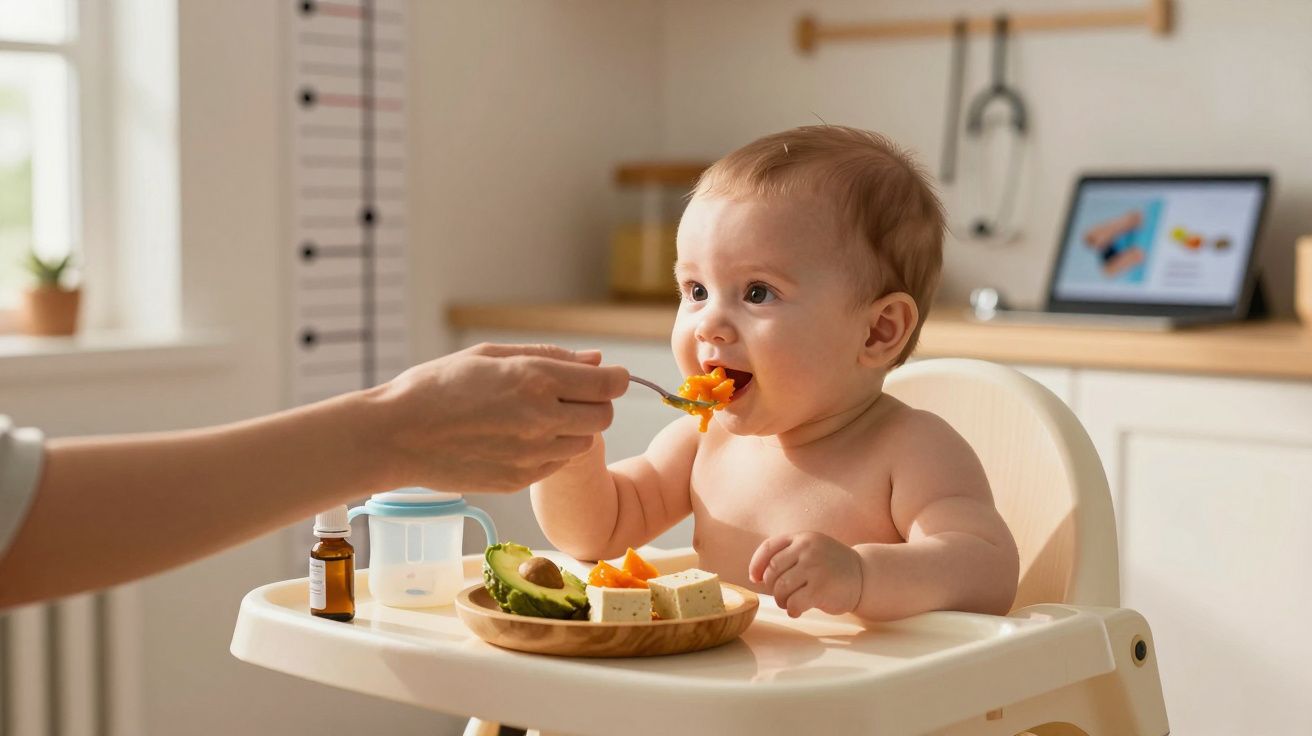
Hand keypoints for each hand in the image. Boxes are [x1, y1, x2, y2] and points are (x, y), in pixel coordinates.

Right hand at [372, 343, 628, 491]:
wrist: (397, 436)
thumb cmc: (438, 386)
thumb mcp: (491, 355)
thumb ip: (549, 357)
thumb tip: (596, 361)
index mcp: (535, 380)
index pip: (608, 384)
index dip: (616, 378)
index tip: (609, 376)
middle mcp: (541, 419)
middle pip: (603, 416)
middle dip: (596, 403)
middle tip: (571, 395)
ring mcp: (532, 455)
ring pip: (583, 443)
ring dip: (573, 429)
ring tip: (536, 416)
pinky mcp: (520, 480)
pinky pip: (556, 463)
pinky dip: (551, 450)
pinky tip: (519, 437)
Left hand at [748, 531, 862, 617]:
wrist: (864, 576)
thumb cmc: (831, 567)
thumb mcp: (811, 549)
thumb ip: (788, 554)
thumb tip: (757, 575)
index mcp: (802, 538)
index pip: (768, 548)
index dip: (756, 565)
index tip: (754, 578)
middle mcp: (807, 549)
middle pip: (772, 571)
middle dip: (771, 587)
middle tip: (781, 595)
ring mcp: (814, 568)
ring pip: (780, 588)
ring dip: (781, 600)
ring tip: (790, 603)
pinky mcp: (821, 588)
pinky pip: (793, 603)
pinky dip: (791, 610)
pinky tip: (798, 610)